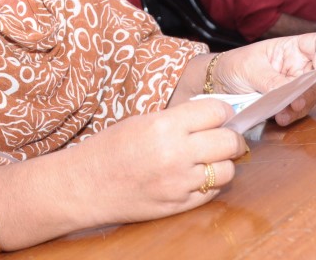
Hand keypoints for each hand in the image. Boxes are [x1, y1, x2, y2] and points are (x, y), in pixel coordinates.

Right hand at [71, 100, 245, 225]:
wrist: (86, 185)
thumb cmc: (109, 149)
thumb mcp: (142, 121)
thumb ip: (178, 119)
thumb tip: (212, 116)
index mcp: (165, 125)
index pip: (216, 112)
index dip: (222, 112)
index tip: (219, 115)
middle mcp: (177, 153)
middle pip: (229, 141)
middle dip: (230, 137)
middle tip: (223, 136)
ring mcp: (180, 182)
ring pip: (227, 170)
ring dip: (222, 163)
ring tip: (208, 159)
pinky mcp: (180, 204)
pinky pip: (212, 192)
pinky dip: (210, 183)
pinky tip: (196, 176)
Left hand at [213, 33, 315, 125]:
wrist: (217, 83)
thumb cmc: (234, 65)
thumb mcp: (250, 69)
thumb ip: (271, 80)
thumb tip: (290, 92)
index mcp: (292, 48)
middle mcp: (298, 66)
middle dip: (313, 88)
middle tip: (299, 99)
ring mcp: (295, 86)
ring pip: (312, 96)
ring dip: (301, 106)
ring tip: (285, 112)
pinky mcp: (287, 103)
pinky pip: (297, 110)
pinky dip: (291, 115)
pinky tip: (280, 118)